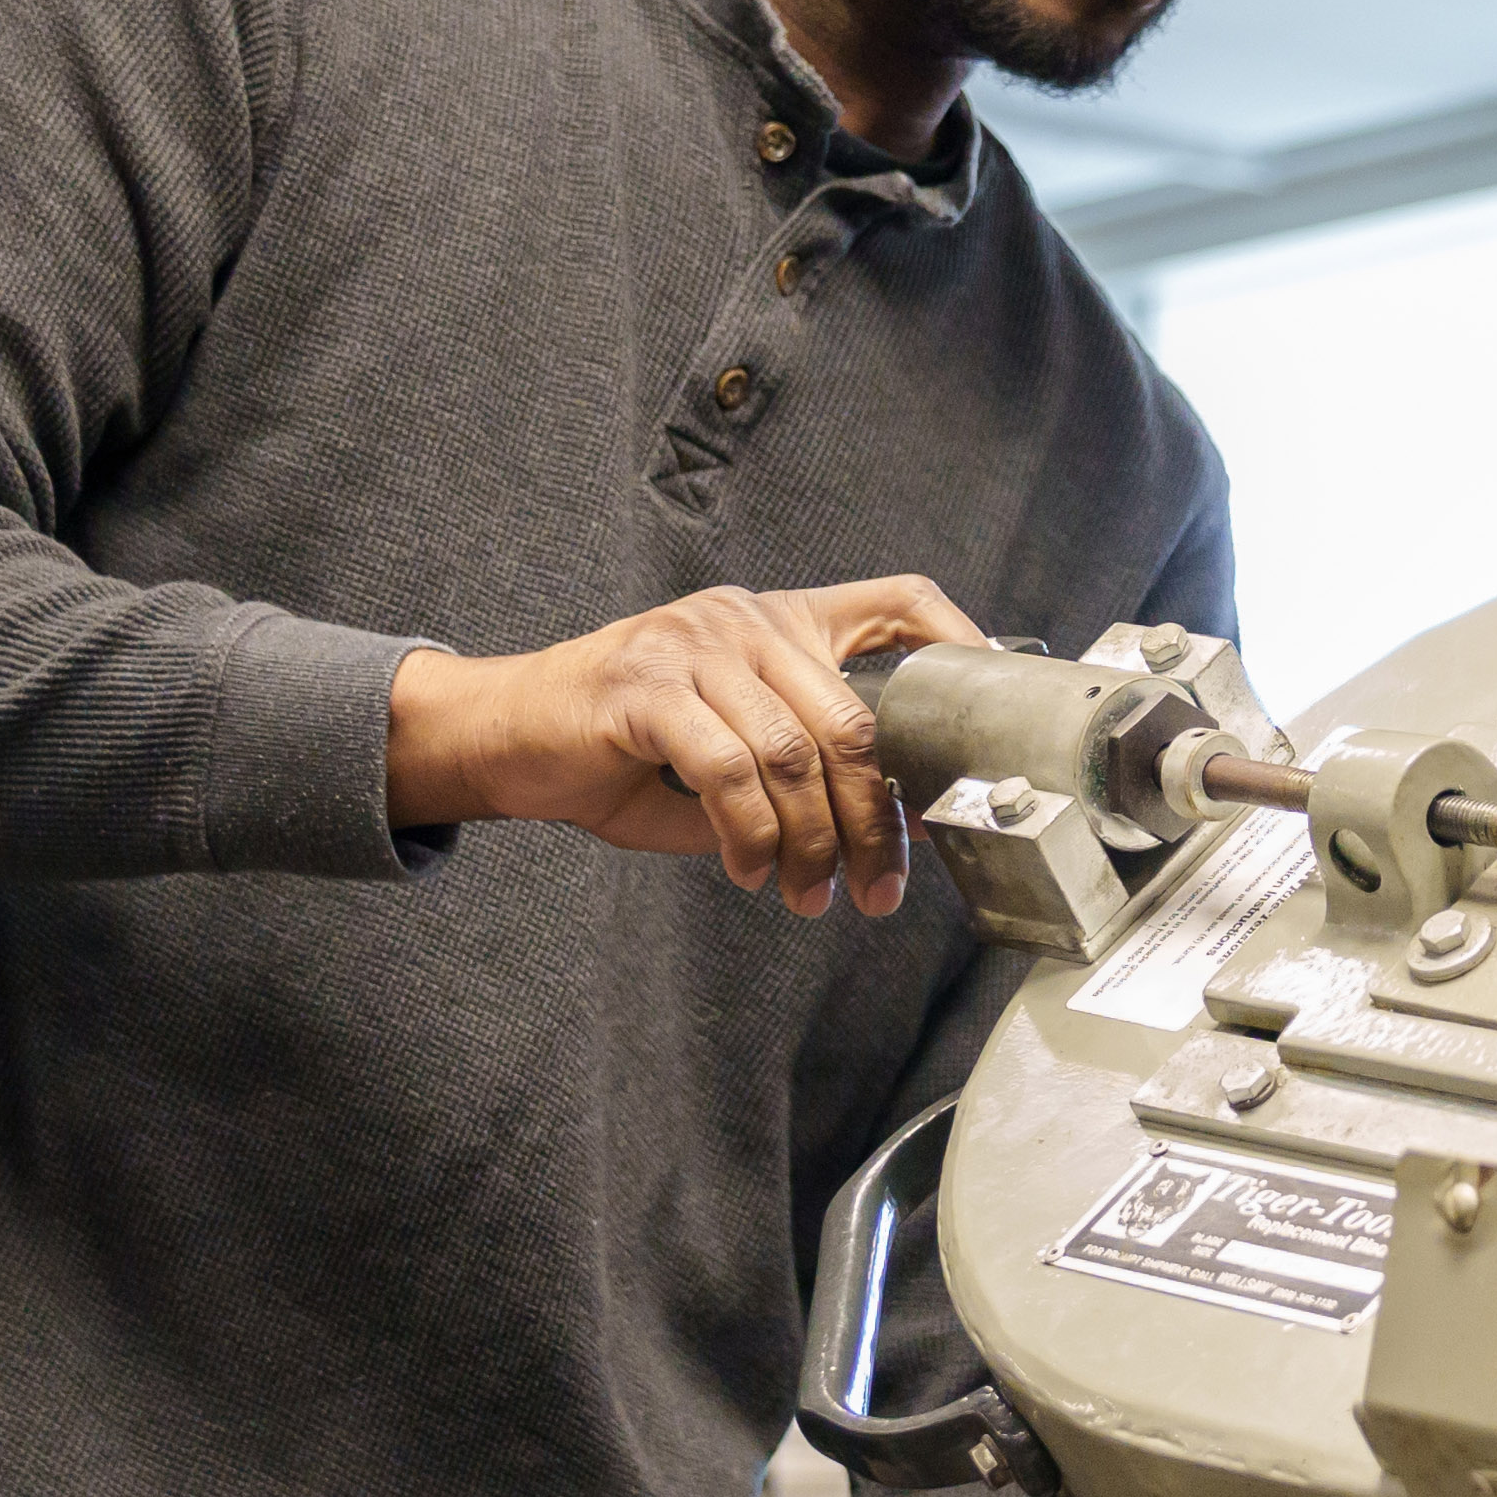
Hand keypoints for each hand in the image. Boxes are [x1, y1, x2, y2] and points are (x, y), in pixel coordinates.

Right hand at [384, 578, 980, 914]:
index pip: (896, 601)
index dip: (956, 645)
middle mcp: (747, 619)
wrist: (510, 736)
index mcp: (780, 620)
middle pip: (856, 718)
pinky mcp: (645, 687)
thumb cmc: (627, 748)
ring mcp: (695, 646)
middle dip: (875, 820)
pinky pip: (728, 768)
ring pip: (796, 753)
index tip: (986, 722)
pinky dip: (749, 834)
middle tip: (876, 887)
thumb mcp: (732, 747)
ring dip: (812, 844)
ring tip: (805, 894)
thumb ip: (803, 766)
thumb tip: (889, 824)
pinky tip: (747, 869)